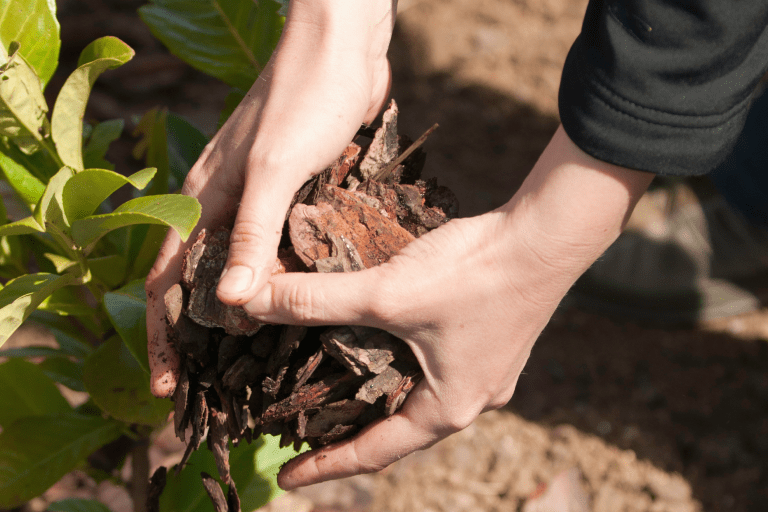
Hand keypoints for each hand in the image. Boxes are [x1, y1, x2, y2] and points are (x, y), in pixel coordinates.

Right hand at [145, 0, 396, 396]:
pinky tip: (300, 306)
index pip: (167, 281)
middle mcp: (224, 204)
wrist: (343, 47)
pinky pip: (278, 250)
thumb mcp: (273, 169)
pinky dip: (281, 281)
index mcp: (201, 197)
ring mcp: (259, 201)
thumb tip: (228, 303)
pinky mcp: (293, 196)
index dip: (164, 336)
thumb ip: (250, 233)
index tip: (169, 386)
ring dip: (244, 312)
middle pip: (200, 283)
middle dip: (201, 336)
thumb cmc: (303, 97)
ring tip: (256, 362)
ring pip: (242, 269)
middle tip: (213, 388)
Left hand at [241, 127, 653, 488]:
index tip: (288, 477)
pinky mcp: (484, 339)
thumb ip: (317, 300)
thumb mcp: (387, 294)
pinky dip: (394, 361)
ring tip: (331, 389)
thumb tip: (250, 300)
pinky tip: (374, 340)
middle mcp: (468, 398)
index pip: (375, 453)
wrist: (546, 236)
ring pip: (413, 395)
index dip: (327, 467)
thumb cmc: (476, 274)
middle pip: (396, 430)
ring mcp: (481, 370)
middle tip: (302, 432)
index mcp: (448, 409)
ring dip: (373, 394)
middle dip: (348, 433)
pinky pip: (428, 364)